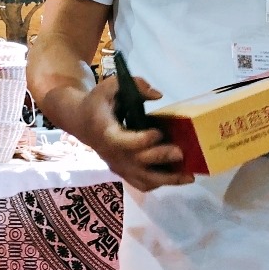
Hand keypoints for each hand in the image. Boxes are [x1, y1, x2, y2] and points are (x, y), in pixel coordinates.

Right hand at [79, 75, 192, 191]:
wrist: (80, 121)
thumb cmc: (98, 102)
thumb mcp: (110, 86)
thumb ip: (134, 85)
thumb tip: (157, 95)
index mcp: (106, 132)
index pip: (122, 142)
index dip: (141, 141)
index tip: (158, 132)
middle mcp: (112, 153)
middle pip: (138, 163)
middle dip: (160, 158)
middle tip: (180, 152)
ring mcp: (118, 165)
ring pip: (143, 180)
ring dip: (167, 179)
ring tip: (188, 176)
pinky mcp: (123, 172)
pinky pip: (142, 184)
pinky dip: (159, 183)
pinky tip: (176, 177)